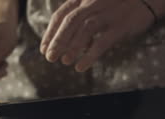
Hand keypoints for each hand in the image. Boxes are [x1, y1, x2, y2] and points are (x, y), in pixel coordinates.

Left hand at [40, 0, 154, 72]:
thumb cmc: (119, 4)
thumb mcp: (96, 2)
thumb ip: (80, 14)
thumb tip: (64, 39)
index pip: (61, 15)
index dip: (50, 33)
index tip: (44, 49)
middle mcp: (93, 2)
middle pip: (69, 22)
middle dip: (57, 41)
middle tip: (50, 58)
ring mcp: (108, 13)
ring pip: (84, 30)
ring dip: (72, 48)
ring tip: (65, 62)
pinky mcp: (120, 26)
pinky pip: (101, 42)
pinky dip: (89, 56)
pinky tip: (81, 67)